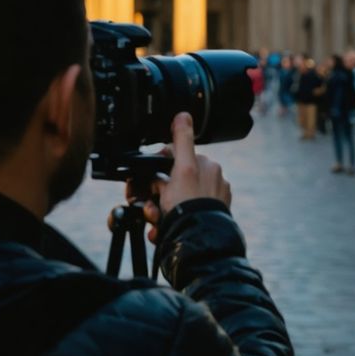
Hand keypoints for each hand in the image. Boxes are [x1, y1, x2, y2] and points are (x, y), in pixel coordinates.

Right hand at [125, 112, 231, 242]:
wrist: (198, 241)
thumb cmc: (191, 204)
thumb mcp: (183, 168)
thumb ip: (183, 141)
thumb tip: (184, 114)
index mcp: (208, 167)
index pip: (176, 159)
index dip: (156, 169)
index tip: (144, 181)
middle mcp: (210, 184)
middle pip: (172, 182)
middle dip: (155, 194)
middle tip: (148, 206)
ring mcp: (206, 204)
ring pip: (172, 202)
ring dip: (157, 211)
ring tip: (154, 221)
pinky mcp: (200, 221)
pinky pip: (178, 219)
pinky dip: (166, 224)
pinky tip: (160, 230)